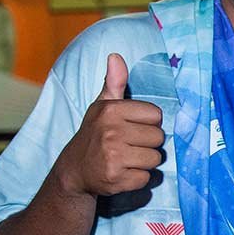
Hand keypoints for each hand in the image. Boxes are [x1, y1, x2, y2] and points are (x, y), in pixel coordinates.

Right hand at [57, 52, 164, 196]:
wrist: (74, 170)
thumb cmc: (95, 134)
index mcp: (111, 111)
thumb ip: (114, 82)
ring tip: (127, 159)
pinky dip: (138, 179)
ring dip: (145, 162)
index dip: (148, 123)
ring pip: (155, 159)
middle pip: (158, 138)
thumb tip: (116, 56)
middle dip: (148, 144)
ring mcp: (112, 157)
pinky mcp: (116, 179)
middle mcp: (111, 132)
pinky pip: (146, 178)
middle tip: (129, 146)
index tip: (132, 127)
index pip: (156, 115)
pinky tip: (122, 172)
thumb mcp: (102, 106)